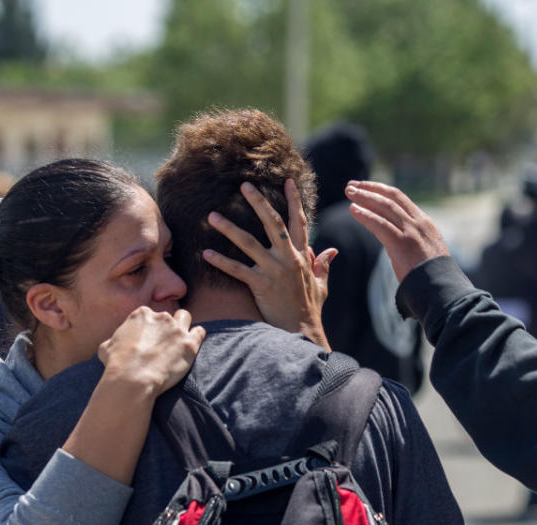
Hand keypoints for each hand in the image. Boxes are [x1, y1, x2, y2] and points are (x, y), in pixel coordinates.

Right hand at [98, 307, 205, 398]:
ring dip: (183, 326)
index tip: (146, 341)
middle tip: (161, 346)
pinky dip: (197, 336)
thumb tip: (112, 345)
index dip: (147, 329)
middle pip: (166, 318)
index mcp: (141, 314)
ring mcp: (177, 329)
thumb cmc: (117, 364)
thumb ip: (114, 340)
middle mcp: (161, 316)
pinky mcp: (190, 343)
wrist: (133, 378)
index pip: (148, 315)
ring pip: (185, 318)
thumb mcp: (106, 347)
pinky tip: (190, 345)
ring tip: (178, 341)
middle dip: (164, 329)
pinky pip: (200, 332)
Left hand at [203, 179, 335, 349]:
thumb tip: (332, 250)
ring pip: (248, 242)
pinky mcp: (260, 285)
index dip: (294, 200)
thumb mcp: (321, 285)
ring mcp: (274, 270)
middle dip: (258, 202)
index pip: (298, 221)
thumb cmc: (310, 310)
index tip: (287, 181)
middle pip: (272, 222)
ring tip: (212, 215)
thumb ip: (323, 265)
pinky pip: (236, 270)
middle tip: (244, 185)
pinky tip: (205, 253)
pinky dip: (220, 261)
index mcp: (301, 255)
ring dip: (228, 228)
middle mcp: (288, 258)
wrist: (302, 332)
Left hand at [344, 180, 449, 282]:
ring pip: (385, 207)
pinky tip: (353, 210)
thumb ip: (414, 242)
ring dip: (365, 197)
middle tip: (352, 186)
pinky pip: (379, 224)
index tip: (367, 187)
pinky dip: (365, 215)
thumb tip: (400, 245)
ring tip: (349, 192)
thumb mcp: (427, 252)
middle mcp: (418, 223)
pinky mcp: (402, 243)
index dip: (382, 191)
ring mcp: (411, 232)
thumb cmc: (433, 277)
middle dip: (370, 189)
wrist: (442, 289)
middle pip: (392, 197)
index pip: (401, 199)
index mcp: (425, 223)